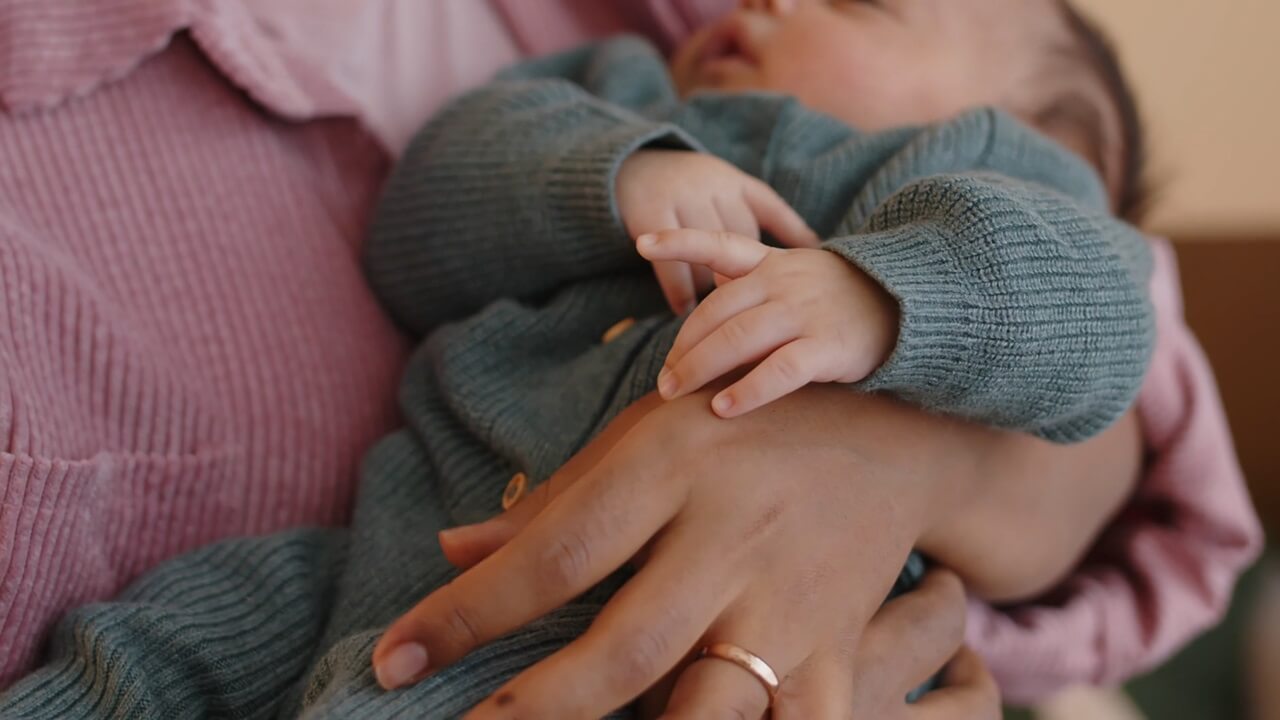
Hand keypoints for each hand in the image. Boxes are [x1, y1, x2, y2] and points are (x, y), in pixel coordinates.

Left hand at [371, 387, 963, 718]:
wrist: (891, 437)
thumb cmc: (740, 432)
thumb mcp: (646, 436)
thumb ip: (550, 503)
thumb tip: (450, 553)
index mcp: (671, 467)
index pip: (553, 553)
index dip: (464, 613)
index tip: (393, 660)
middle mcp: (731, 539)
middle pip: (624, 648)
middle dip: (532, 711)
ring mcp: (791, 606)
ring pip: (712, 710)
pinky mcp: (839, 653)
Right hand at [615, 149, 818, 313]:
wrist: (627, 164)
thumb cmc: (690, 188)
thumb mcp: (731, 190)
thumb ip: (772, 217)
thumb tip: (815, 248)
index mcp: (738, 184)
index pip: (772, 215)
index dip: (789, 248)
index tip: (801, 279)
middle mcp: (713, 188)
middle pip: (740, 245)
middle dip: (750, 280)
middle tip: (759, 315)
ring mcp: (682, 199)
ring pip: (706, 258)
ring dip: (713, 294)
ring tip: (721, 325)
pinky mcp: (650, 213)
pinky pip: (672, 263)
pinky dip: (681, 293)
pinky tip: (686, 312)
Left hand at [637, 228, 898, 417]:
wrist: (908, 307)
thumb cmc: (839, 298)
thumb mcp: (796, 277)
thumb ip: (753, 286)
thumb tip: (704, 303)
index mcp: (772, 263)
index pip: (718, 245)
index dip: (679, 242)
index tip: (641, 243)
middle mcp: (783, 283)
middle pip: (715, 313)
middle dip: (682, 347)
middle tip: (662, 379)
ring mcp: (804, 313)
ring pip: (737, 340)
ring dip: (699, 368)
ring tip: (674, 393)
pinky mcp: (826, 347)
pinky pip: (778, 371)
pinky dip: (747, 391)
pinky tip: (723, 409)